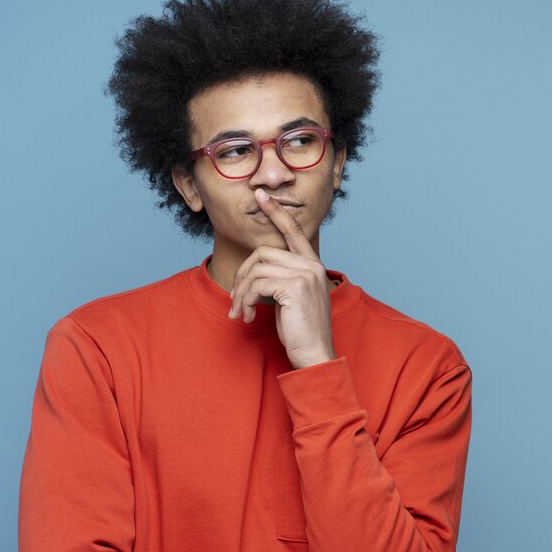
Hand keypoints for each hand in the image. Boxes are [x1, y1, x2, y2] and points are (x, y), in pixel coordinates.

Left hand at [229, 190, 335, 367]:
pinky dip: (246, 300)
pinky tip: (249, 316)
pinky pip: (257, 284)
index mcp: (314, 266)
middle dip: (242, 276)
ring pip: (256, 269)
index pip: (294, 231)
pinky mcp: (295, 287)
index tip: (262, 196)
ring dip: (241, 293)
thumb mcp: (292, 299)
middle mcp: (312, 266)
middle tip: (236, 301)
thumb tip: (254, 273)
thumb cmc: (302, 331)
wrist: (315, 355)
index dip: (277, 212)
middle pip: (262, 253)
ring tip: (241, 313)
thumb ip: (281, 279)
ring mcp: (305, 275)